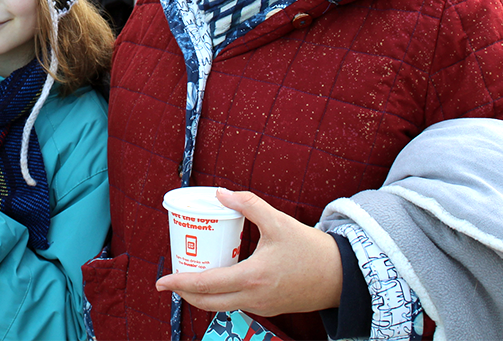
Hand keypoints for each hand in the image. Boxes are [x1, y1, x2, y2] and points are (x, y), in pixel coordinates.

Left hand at [155, 188, 341, 316]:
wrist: (341, 276)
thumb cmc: (310, 249)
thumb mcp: (278, 221)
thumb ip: (248, 204)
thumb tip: (220, 193)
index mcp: (253, 277)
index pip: (207, 284)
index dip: (180, 283)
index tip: (161, 281)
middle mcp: (254, 297)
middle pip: (208, 303)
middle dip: (185, 293)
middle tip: (170, 281)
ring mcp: (262, 307)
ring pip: (222, 306)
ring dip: (203, 295)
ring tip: (189, 276)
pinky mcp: (269, 308)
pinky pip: (237, 304)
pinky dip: (221, 295)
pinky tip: (218, 278)